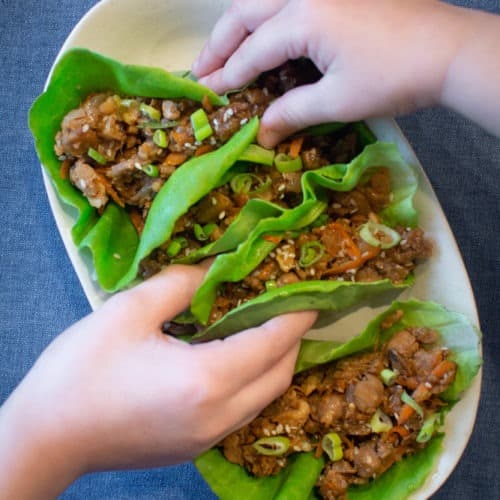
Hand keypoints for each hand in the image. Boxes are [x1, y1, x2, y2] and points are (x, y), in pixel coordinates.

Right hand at [0, 264, 315, 497]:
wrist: (47, 435)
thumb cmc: (83, 368)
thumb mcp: (129, 311)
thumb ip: (180, 284)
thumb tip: (212, 269)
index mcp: (206, 379)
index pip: (271, 343)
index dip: (295, 316)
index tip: (311, 295)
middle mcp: (219, 414)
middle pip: (279, 375)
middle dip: (292, 340)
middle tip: (287, 307)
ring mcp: (210, 437)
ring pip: (265, 397)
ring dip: (275, 362)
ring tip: (266, 328)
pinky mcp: (196, 447)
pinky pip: (244, 410)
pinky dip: (254, 382)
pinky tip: (238, 359)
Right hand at [193, 0, 499, 142]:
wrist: (448, 51)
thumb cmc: (394, 77)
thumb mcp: (338, 101)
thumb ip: (292, 112)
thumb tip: (261, 134)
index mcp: (304, 16)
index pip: (253, 50)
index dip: (228, 75)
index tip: (207, 94)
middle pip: (245, 11)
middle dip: (219, 43)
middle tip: (201, 71)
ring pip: (263, 0)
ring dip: (238, 25)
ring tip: (221, 54)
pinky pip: (286, 2)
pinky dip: (265, 20)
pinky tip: (260, 40)